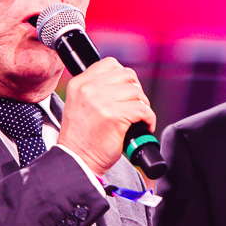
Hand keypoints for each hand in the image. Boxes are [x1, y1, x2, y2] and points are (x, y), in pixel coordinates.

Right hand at [56, 58, 155, 175]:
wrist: (76, 161)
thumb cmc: (81, 138)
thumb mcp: (78, 104)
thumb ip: (94, 89)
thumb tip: (122, 83)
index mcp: (79, 84)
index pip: (110, 64)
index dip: (123, 76)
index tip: (126, 90)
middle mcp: (89, 89)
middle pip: (127, 75)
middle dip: (136, 90)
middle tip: (135, 105)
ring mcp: (102, 101)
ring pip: (136, 91)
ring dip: (142, 104)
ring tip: (138, 117)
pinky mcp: (115, 116)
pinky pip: (143, 109)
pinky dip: (149, 118)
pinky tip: (144, 125)